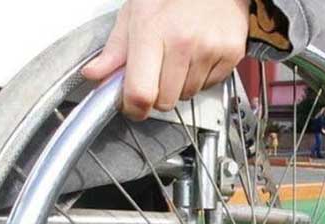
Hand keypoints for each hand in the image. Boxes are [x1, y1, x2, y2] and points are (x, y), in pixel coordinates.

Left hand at [82, 0, 250, 120]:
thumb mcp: (135, 13)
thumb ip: (115, 49)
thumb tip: (94, 74)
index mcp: (152, 31)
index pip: (140, 92)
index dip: (134, 108)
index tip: (132, 107)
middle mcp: (182, 42)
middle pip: (165, 101)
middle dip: (157, 94)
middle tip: (157, 72)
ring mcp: (209, 49)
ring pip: (187, 95)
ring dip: (180, 85)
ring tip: (180, 57)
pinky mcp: (230, 54)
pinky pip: (209, 86)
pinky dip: (202, 78)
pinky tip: (198, 55)